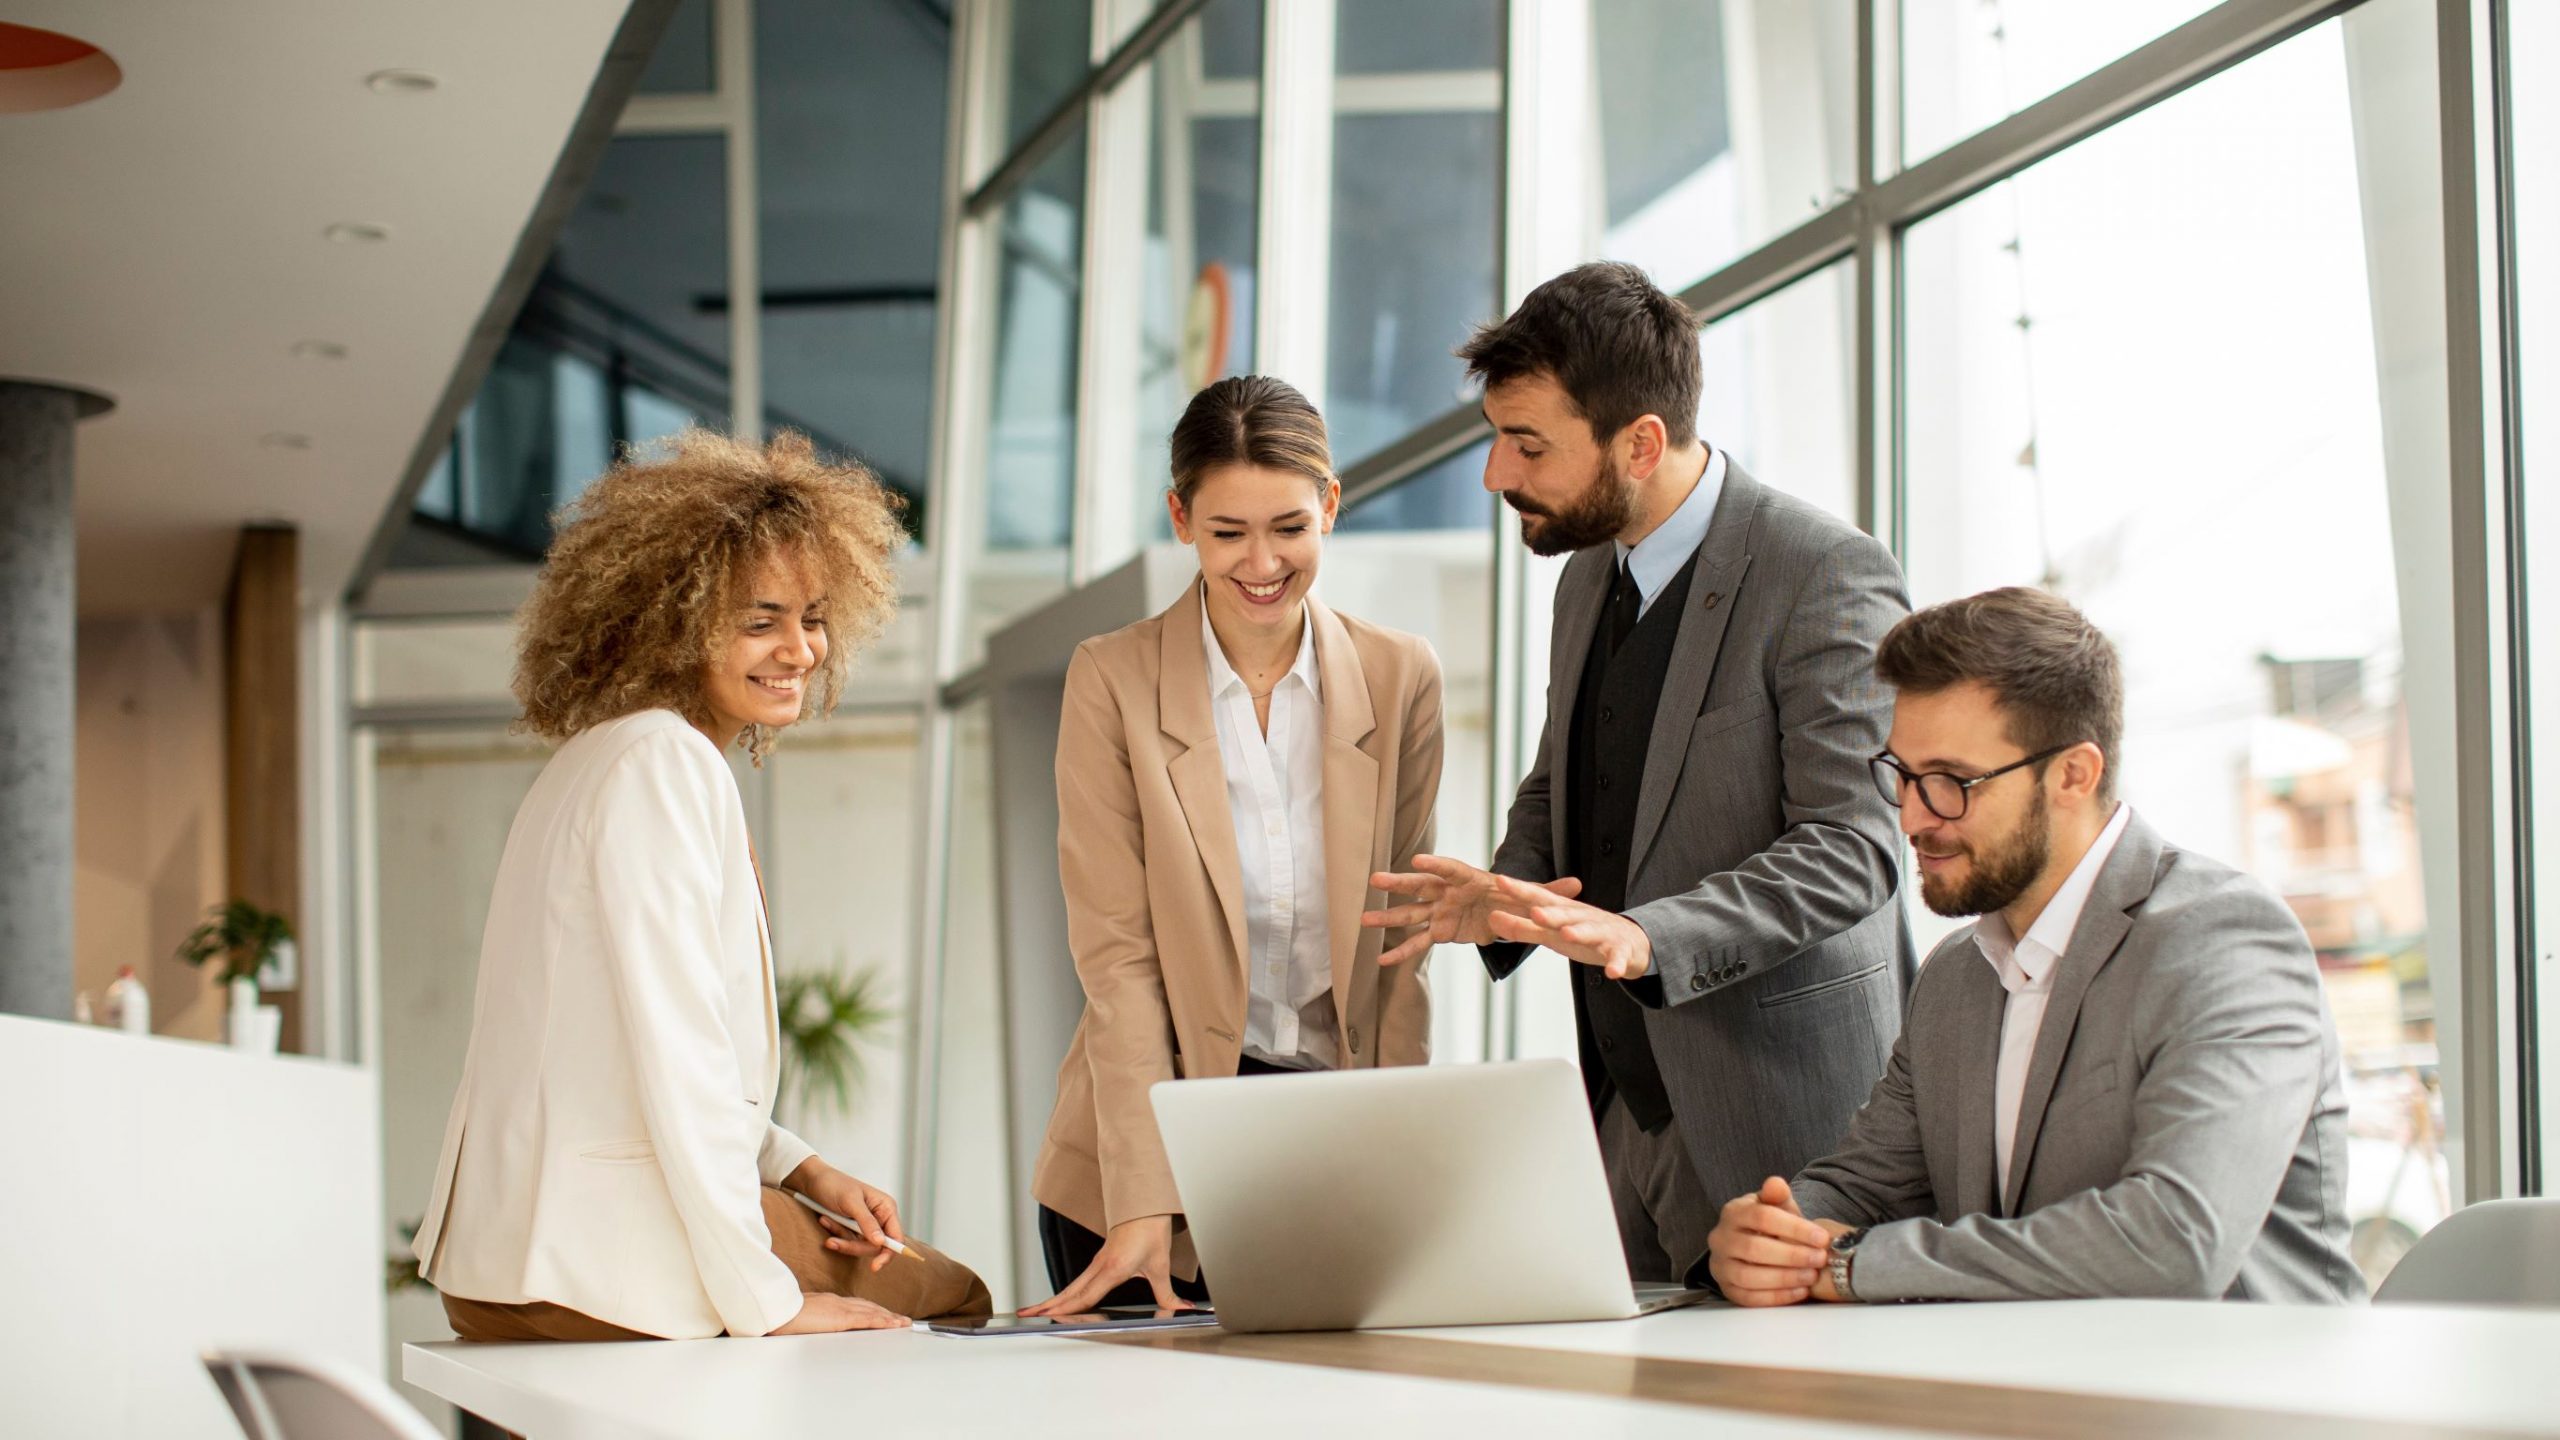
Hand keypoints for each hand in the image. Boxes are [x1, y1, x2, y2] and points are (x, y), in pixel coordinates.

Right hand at [768, 1292, 908, 1334]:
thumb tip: (810, 1324)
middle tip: (899, 1318)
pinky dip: (883, 1321)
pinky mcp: (841, 1318)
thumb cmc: (780, 1316)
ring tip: (903, 1322)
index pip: (854, 1305)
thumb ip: (809, 1318)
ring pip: (871, 1311)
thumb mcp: (798, 1317)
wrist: (775, 1313)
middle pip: (867, 1306)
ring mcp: (839, 1308)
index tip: (880, 1313)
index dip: (869, 1309)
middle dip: (884, 1312)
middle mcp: (836, 1302)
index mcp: (826, 1302)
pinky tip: (894, 1325)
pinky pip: (868, 1319)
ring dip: (889, 1317)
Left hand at [794, 1164, 906, 1273]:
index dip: (888, 1253)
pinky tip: (824, 1220)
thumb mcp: (850, 1202)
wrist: (812, 1180)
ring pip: (859, 1246)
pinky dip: (835, 1233)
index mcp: (886, 1208)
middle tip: (833, 1242)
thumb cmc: (834, 1184)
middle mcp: (879, 1217)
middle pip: (875, 1246)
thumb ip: (867, 1223)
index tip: (875, 1267)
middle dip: (853, 1245)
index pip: (896, 1237)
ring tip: (824, 1221)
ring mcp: (865, 1225)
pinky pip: (847, 1241)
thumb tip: (880, 1243)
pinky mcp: (852, 1229)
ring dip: (841, 1237)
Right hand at [1018, 1214, 1188, 1316]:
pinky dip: (1066, 1293)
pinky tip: (1062, 1300)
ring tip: (1034, 1310)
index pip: (1087, 1295)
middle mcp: (1100, 1266)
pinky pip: (1079, 1281)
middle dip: (1047, 1305)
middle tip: (1026, 1315)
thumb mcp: (1160, 1264)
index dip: (1069, 1310)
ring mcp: (1097, 1263)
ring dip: (1053, 1299)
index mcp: (1113, 1268)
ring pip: (1071, 1286)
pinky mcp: (1100, 1261)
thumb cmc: (1150, 1229)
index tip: (1050, 1318)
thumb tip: (1180, 1308)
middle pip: (1070, 1292)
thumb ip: (1167, 1292)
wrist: (1146, 1204)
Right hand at [1363, 855, 1583, 965]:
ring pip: (1411, 914)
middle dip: (1399, 883)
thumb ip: (1550, 892)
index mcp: (1469, 879)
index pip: (1451, 869)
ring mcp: (1440, 911)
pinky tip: (1382, 961)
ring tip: (1364, 919)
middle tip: (1376, 880)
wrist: (1503, 912)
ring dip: (1388, 917)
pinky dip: (1401, 952)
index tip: (1417, 859)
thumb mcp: (1533, 897)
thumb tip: (1578, 884)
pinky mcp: (1439, 931)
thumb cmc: (1513, 898)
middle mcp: (1449, 892)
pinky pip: (1418, 943)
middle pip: (1421, 886)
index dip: (1436, 864)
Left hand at [1477, 874, 1651, 979]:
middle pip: (1564, 913)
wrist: (1631, 941)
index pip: (1539, 898)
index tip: (1499, 880)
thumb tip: (1491, 919)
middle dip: (1550, 913)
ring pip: (1591, 932)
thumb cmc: (1583, 934)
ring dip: (1580, 932)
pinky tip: (1612, 973)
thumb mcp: (1551, 932)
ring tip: (1568, 934)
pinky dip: (1616, 964)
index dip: (1520, 890)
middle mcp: (1582, 917)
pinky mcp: (1620, 951)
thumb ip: (1522, 927)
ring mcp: (1603, 933)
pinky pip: (1618, 958)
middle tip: (1534, 911)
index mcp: (1563, 911)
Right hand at [1706, 1177, 1844, 1307]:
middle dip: (1792, 1255)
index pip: (1762, 1217)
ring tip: (1811, 1276)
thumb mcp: (1775, 1207)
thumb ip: (1778, 1196)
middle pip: (1754, 1248)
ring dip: (1785, 1278)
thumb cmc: (1768, 1225)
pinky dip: (1777, 1297)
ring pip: (1748, 1276)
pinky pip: (1749, 1299)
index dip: (1794, 1228)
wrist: (1753, 1246)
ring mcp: (1720, 1266)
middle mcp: (1720, 1239)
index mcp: (1733, 1213)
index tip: (1821, 1237)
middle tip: (1820, 1259)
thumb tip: (1776, 1183)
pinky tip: (1800, 1291)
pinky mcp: (1727, 1290)